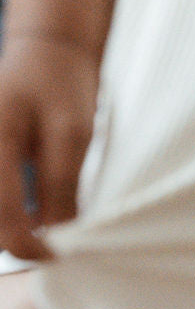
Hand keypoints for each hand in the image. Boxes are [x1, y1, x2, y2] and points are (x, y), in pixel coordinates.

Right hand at [0, 35, 100, 260]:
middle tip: (51, 244)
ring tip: (43, 222)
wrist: (44, 52)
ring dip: (8, 227)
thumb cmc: (60, 84)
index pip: (2, 211)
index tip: (55, 257)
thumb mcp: (73, 130)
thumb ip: (61, 183)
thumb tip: (54, 238)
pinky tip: (28, 210)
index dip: (27, 244)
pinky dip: (6, 214)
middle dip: (15, 239)